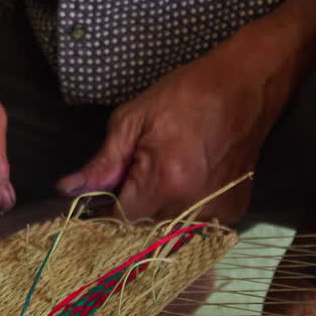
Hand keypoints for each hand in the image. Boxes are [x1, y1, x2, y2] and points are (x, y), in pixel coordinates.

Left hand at [57, 44, 289, 222]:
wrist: (247, 84)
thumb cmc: (187, 94)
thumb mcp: (133, 119)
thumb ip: (103, 162)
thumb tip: (68, 189)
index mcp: (164, 180)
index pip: (121, 221)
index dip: (110, 209)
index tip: (111, 192)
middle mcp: (193, 203)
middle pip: (146, 230)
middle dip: (136, 209)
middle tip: (143, 173)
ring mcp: (219, 210)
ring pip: (172, 231)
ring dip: (162, 212)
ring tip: (170, 173)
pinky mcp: (235, 209)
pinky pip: (198, 224)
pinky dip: (187, 210)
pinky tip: (191, 180)